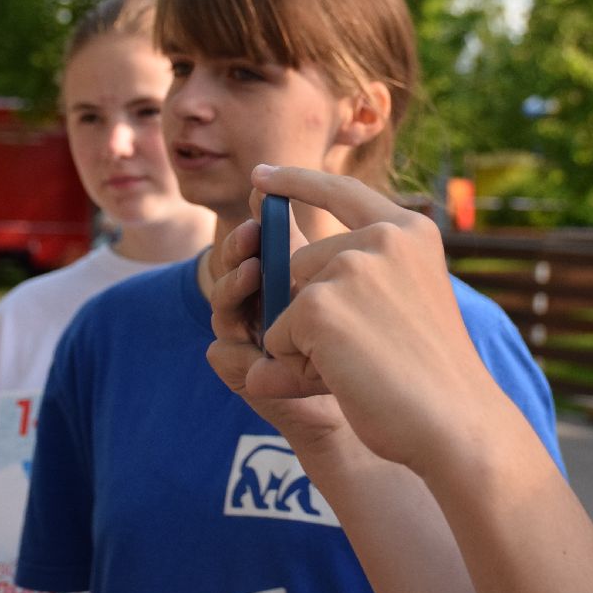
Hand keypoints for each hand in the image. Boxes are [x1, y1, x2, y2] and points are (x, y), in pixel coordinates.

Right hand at [204, 210, 357, 459]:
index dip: (256, 214)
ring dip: (232, 286)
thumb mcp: (354, 291)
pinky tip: (249, 343)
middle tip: (253, 231)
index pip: (258, 238)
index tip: (261, 185)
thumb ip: (337, 249)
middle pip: (232, 264)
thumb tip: (324, 200)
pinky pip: (224, 354)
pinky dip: (235, 348)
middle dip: (240, 246)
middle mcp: (255, 304)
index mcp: (280, 276)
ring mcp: (244, 338)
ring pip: (223, 305)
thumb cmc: (366, 343)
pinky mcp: (243, 374)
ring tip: (253, 272)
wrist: (368, 407)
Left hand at [212, 165, 513, 479]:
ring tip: (361, 367)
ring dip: (306, 344)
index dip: (296, 181)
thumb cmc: (433, 378)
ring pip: (288, 303)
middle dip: (311, 313)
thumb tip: (225, 339)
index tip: (261, 177)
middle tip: (368, 353)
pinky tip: (345, 378)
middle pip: (301, 263)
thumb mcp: (401, 308)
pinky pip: (277, 338)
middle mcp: (382, 237)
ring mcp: (350, 266)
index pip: (342, 192)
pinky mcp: (320, 304)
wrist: (458, 422)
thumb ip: (344, 288)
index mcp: (411, 231)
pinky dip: (296, 367)